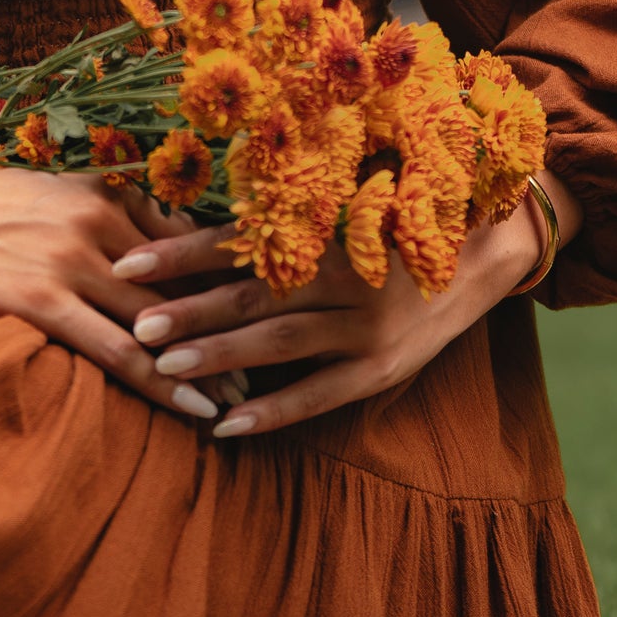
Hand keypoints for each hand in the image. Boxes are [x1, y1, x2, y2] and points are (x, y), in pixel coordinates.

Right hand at [0, 110, 239, 424]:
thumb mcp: (33, 197)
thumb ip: (88, 216)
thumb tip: (134, 241)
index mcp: (96, 192)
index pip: (182, 242)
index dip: (226, 280)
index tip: (265, 308)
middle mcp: (94, 220)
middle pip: (184, 281)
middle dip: (234, 323)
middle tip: (280, 359)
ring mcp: (67, 259)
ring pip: (161, 321)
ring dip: (213, 361)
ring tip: (254, 397)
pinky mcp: (38, 298)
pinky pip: (117, 350)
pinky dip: (165, 383)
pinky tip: (198, 409)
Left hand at [113, 176, 577, 437]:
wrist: (488, 249)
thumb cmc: (400, 211)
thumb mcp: (351, 192)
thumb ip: (290, 201)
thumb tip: (199, 198)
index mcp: (330, 226)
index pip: (241, 240)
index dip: (182, 250)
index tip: (128, 260)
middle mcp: (347, 276)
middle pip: (254, 295)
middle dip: (189, 310)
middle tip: (135, 325)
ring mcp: (367, 327)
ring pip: (280, 345)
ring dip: (219, 357)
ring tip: (162, 367)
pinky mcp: (383, 370)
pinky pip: (321, 397)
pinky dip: (274, 412)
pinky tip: (226, 425)